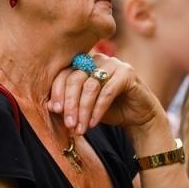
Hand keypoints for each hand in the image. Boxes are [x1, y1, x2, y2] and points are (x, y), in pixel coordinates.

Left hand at [49, 52, 165, 136]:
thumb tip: (50, 106)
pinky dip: (98, 109)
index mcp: (84, 64)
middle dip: (70, 104)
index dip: (57, 91)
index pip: (65, 73)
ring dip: (83, 110)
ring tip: (81, 128)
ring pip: (90, 86)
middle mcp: (97, 59)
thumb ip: (70, 104)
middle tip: (69, 124)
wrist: (139, 117)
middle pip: (75, 78)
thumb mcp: (85, 108)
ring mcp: (113, 64)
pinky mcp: (127, 73)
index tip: (55, 110)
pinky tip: (93, 123)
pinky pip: (107, 91)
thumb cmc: (110, 110)